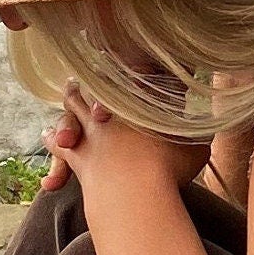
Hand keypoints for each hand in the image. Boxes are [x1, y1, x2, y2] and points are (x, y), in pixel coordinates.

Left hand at [41, 82, 210, 198]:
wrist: (136, 193)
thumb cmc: (168, 168)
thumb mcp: (194, 146)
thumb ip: (195, 132)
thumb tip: (206, 128)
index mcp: (139, 100)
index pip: (133, 73)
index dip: (131, 67)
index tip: (128, 61)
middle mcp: (111, 107)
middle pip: (98, 80)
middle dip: (96, 75)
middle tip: (95, 70)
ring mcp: (90, 128)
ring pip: (73, 103)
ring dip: (71, 97)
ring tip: (69, 91)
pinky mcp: (75, 153)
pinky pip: (57, 142)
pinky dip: (52, 138)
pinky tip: (47, 136)